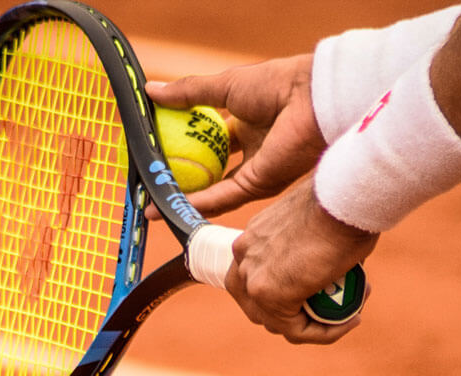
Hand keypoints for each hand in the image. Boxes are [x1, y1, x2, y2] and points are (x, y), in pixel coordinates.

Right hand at [145, 54, 326, 216]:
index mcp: (245, 123)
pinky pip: (221, 197)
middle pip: (209, 169)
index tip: (155, 149)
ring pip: (212, 190)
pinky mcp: (258, 186)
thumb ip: (187, 93)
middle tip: (150, 181)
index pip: (207, 140)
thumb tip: (150, 92)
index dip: (181, 144)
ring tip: (151, 203)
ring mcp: (254, 170)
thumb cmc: (275, 84)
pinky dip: (195, 202)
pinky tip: (169, 205)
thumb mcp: (223, 86)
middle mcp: (251, 150)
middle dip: (180, 177)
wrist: (310, 99)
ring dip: (182, 197)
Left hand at [226, 177, 377, 343]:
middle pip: (259, 306)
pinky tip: (351, 320)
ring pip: (278, 323)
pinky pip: (296, 330)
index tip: (323, 293)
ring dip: (315, 325)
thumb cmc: (342, 202)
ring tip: (350, 313)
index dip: (288, 295)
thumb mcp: (317, 223)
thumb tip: (329, 268)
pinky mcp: (268, 294)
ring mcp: (252, 277)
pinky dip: (324, 333)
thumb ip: (310, 247)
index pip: (257, 279)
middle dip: (297, 314)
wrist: (343, 198)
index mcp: (252, 238)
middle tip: (334, 309)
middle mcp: (244, 257)